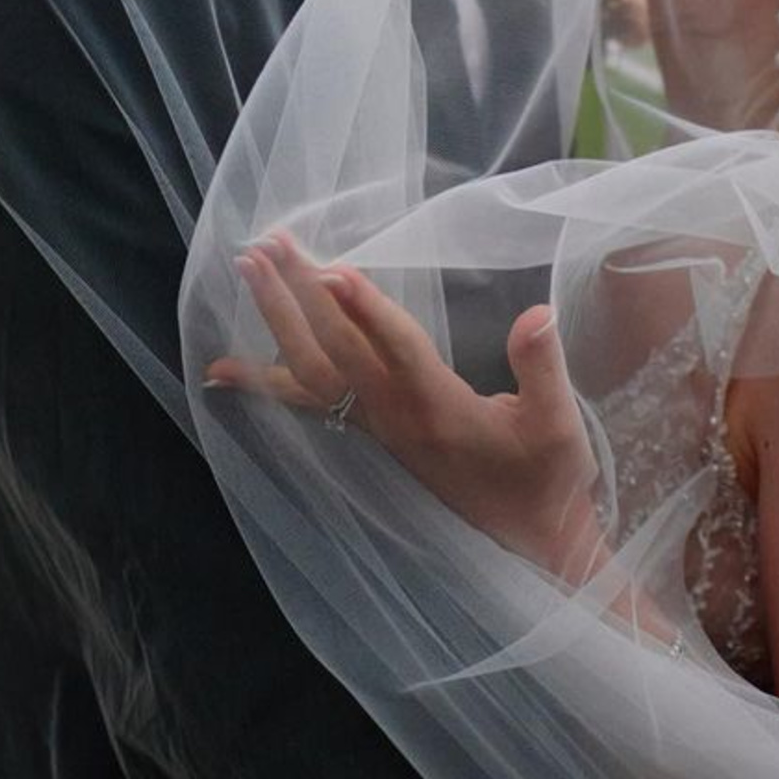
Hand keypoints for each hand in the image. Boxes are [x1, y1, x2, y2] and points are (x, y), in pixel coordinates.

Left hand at [205, 233, 605, 576]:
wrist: (530, 535)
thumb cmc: (546, 478)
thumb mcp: (559, 426)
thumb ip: (543, 367)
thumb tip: (536, 312)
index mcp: (440, 409)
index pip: (398, 350)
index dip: (367, 311)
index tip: (334, 270)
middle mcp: (396, 416)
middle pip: (338, 351)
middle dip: (301, 295)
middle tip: (267, 243)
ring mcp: (377, 425)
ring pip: (314, 369)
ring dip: (277, 318)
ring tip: (248, 266)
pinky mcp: (371, 431)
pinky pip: (307, 401)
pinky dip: (261, 381)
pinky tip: (219, 368)